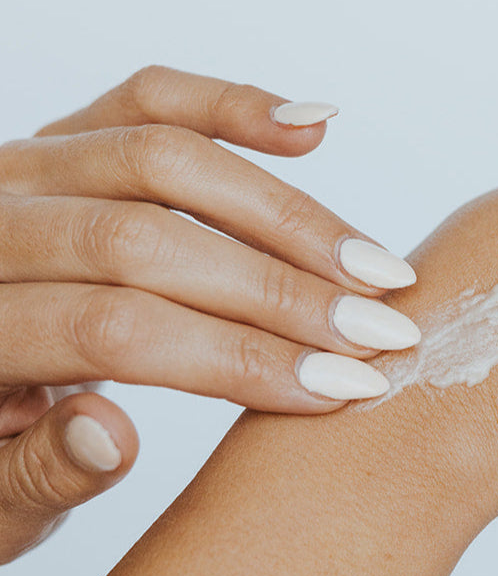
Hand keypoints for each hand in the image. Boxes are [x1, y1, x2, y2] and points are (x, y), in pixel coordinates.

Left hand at [0, 65, 418, 562]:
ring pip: (165, 158)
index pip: (114, 329)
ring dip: (286, 213)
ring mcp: (24, 166)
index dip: (239, 357)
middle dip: (283, 289)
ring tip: (376, 264)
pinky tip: (314, 126)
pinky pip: (150, 99)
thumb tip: (113, 438)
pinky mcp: (63, 135)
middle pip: (149, 238)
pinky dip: (234, 105)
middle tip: (383, 331)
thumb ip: (34, 476)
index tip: (343, 387)